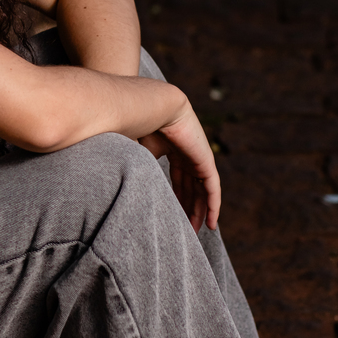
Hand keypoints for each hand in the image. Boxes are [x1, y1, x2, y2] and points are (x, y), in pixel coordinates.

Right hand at [138, 106, 219, 232]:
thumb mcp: (137, 151)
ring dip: (199, 211)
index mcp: (171, 149)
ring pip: (202, 191)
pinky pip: (212, 189)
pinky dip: (213, 206)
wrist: (155, 106)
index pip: (178, 179)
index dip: (176, 197)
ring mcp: (198, 157)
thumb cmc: (139, 124)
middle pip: (190, 187)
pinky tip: (211, 222)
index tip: (172, 215)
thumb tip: (125, 184)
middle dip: (187, 208)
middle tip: (185, 230)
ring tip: (195, 231)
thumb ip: (138, 166)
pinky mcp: (206, 161)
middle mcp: (187, 154)